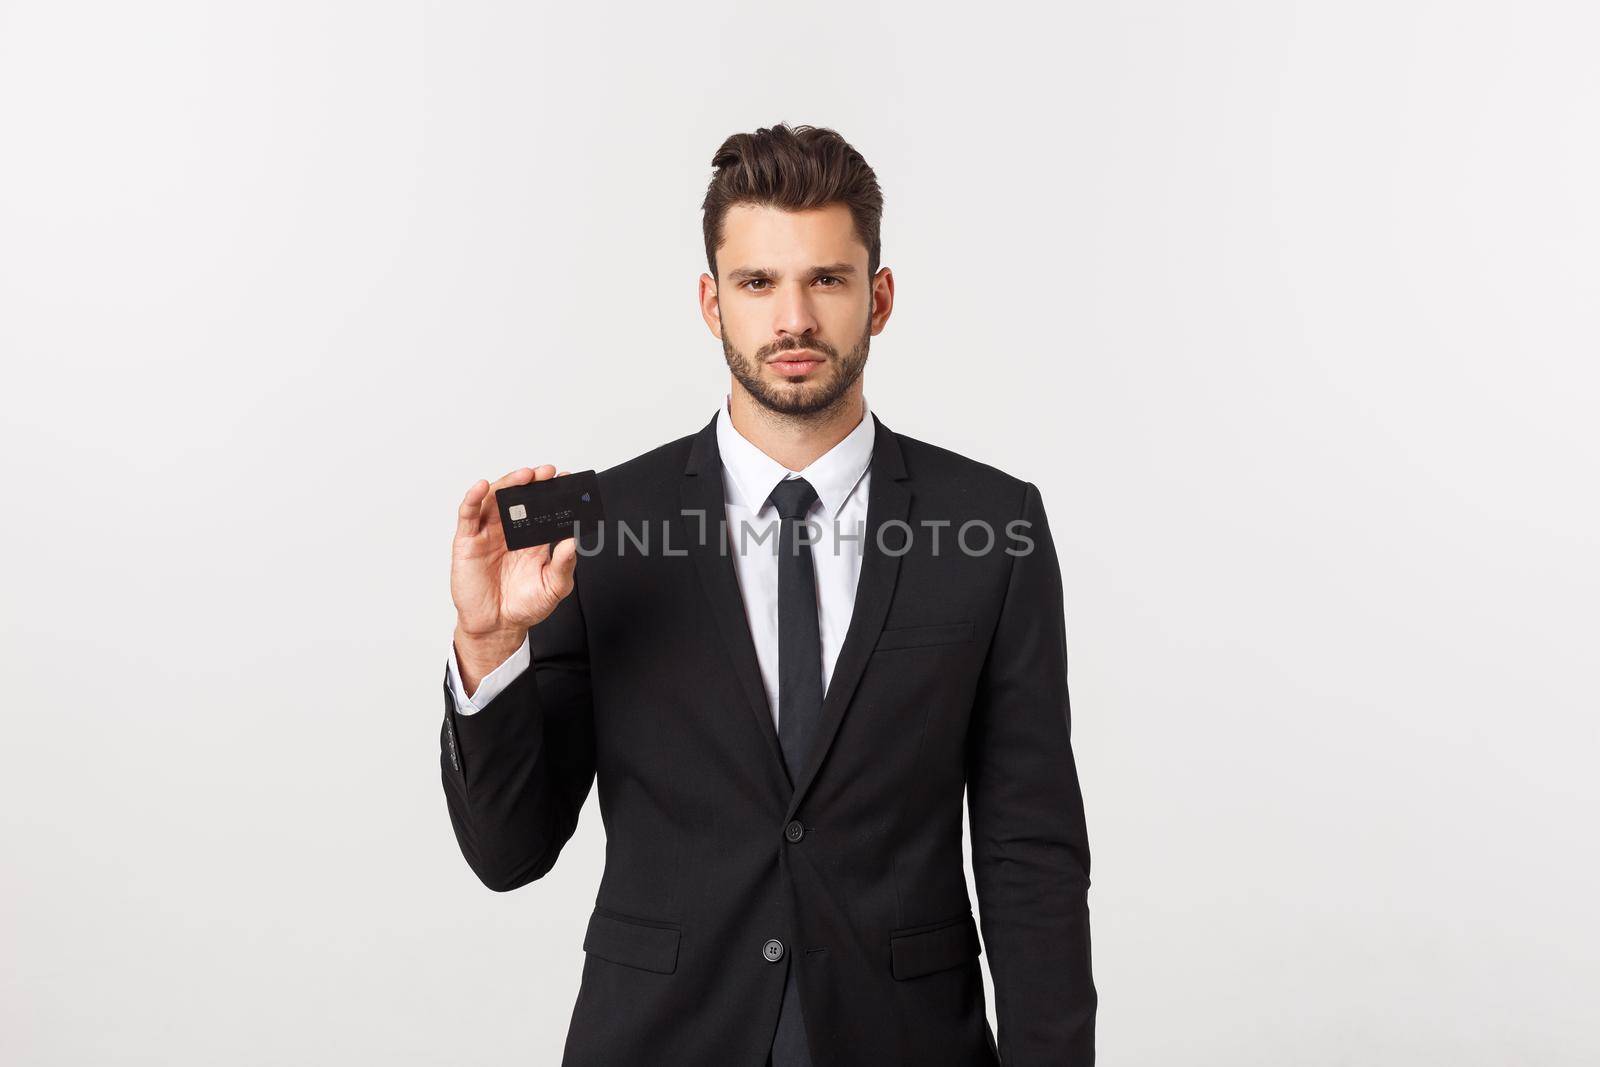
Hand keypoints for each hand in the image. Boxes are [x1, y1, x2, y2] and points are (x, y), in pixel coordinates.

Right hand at [451, 465, 579, 642]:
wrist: (498, 627)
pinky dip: (473, 498)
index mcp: (533, 537)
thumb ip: (565, 564)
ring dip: (508, 483)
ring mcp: (488, 533)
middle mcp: (510, 531)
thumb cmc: (525, 606)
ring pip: (495, 499)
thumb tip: (575, 541)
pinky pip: (468, 515)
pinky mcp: (468, 542)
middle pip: (519, 497)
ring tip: (525, 475)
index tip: (568, 480)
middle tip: (548, 472)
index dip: (554, 492)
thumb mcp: (554, 586)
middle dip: (534, 482)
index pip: (543, 507)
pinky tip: (483, 486)